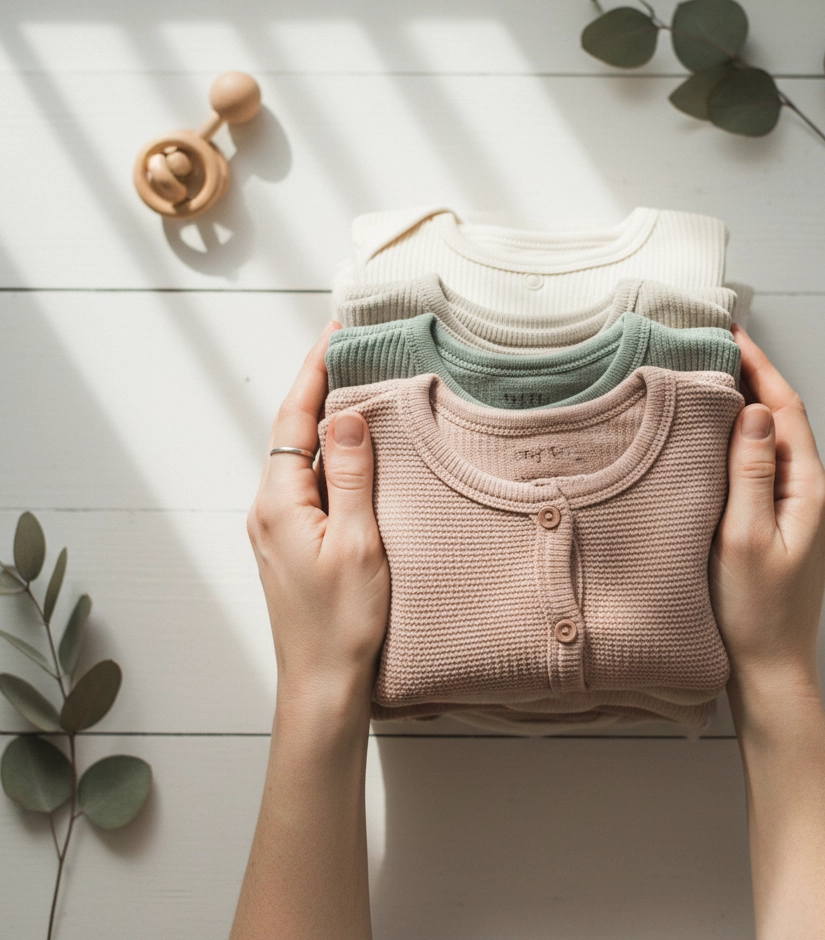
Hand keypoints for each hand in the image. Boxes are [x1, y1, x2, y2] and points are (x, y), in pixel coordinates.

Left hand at [247, 322, 389, 720]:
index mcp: (279, 504)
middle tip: (354, 349)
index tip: (336, 333)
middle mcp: (270, 509)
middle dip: (320, 386)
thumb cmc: (342, 623)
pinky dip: (333, 457)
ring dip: (327, 420)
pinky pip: (311, 483)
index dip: (315, 372)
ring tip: (360, 385)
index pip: (294, 420)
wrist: (322, 684)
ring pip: (302, 458)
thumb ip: (351, 476)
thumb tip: (346, 415)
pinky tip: (358, 450)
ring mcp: (280, 527)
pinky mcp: (295, 542)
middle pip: (293, 432)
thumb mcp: (359, 544)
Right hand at [710, 325, 824, 696]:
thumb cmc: (753, 611)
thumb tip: (752, 412)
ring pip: (773, 444)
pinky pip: (765, 469)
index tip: (732, 335)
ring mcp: (802, 510)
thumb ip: (749, 471)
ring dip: (746, 410)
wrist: (769, 669)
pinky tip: (716, 439)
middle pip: (783, 421)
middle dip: (752, 381)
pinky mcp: (785, 524)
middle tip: (711, 350)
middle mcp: (814, 493)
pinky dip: (741, 443)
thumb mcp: (744, 536)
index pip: (786, 411)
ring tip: (709, 382)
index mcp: (810, 490)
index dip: (761, 369)